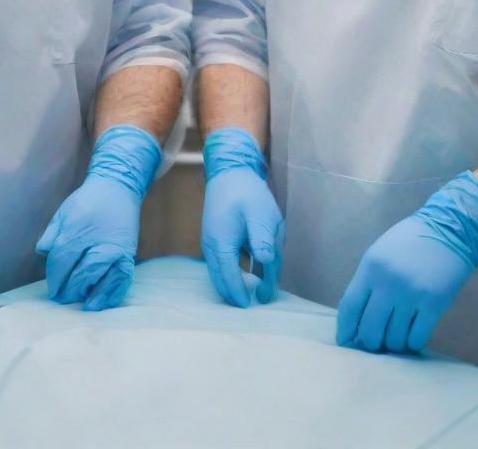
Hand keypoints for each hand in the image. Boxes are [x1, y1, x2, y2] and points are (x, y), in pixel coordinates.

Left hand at [37, 125, 160, 311]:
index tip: (52, 289)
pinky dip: (110, 294)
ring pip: (98, 279)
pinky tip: (100, 303)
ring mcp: (114, 250)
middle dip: (68, 290)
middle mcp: (96, 243)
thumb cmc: (87, 201)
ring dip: (87, 294)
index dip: (55, 278)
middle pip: (79, 275)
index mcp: (76, 232)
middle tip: (63, 299)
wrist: (118, 188)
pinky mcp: (127, 255)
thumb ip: (51, 235)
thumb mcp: (63, 213)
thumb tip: (43, 254)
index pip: (61, 263)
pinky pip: (120, 280)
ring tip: (80, 304)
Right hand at [201, 127, 283, 307]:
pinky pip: (224, 261)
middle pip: (221, 278)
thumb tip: (266, 261)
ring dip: (237, 281)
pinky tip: (253, 271)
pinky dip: (235, 270)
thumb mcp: (260, 213)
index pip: (228, 277)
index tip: (250, 305)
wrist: (229, 171)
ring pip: (222, 270)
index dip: (239, 293)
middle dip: (236, 293)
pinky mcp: (216, 237)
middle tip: (255, 303)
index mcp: (221, 242)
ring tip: (259, 289)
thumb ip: (262, 238)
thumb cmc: (246, 191)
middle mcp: (212, 245)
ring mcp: (212, 242)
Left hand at [337, 171, 477, 353]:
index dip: (346, 330)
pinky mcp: (434, 304)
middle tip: (376, 343)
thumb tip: (358, 320)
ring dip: (393, 343)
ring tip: (397, 336)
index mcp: (371, 268)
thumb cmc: (410, 241)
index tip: (347, 342)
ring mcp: (411, 295)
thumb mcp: (380, 254)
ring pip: (393, 339)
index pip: (349, 307)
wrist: (449, 229)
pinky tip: (413, 333)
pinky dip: (412, 342)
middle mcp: (388, 283)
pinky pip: (417, 338)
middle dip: (370, 343)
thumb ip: (368, 283)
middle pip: (369, 329)